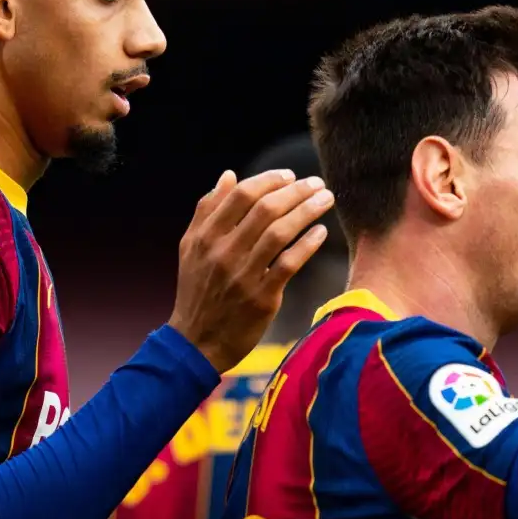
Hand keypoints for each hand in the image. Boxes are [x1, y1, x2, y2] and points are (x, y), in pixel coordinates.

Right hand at [168, 168, 334, 370]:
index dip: (269, 180)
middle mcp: (222, 252)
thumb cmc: (198, 290)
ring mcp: (242, 275)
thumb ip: (207, 210)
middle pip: (265, 209)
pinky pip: (288, 264)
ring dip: (307, 211)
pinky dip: (307, 245)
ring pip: (280, 232)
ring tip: (326, 199)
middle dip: (296, 191)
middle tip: (317, 183)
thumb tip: (228, 175)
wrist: (196, 342)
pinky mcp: (260, 298)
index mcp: (205, 236)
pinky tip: (321, 232)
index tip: (290, 176)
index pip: (241, 195)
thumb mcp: (191, 248)